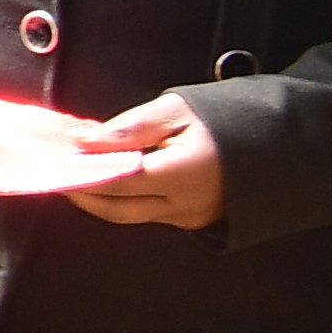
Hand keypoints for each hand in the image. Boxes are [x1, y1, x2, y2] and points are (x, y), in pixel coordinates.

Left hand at [68, 93, 227, 227]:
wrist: (275, 143)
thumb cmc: (226, 120)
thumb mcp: (177, 111)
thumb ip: (129, 128)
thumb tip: (83, 140)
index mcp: (183, 174)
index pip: (117, 180)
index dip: (82, 172)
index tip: (57, 158)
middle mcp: (185, 205)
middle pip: (116, 207)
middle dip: (81, 191)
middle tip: (56, 170)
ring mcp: (188, 218)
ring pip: (128, 214)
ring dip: (99, 197)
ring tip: (76, 172)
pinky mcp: (190, 221)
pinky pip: (146, 214)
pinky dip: (122, 199)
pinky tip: (107, 179)